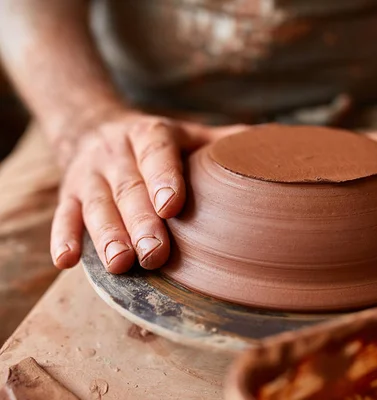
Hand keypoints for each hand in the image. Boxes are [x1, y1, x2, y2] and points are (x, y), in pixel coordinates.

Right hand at [50, 107, 246, 272]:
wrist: (94, 126)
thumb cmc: (155, 141)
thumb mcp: (187, 133)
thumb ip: (223, 141)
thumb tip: (275, 144)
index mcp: (150, 134)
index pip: (156, 153)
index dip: (163, 178)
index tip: (172, 206)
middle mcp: (116, 152)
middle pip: (128, 189)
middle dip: (140, 222)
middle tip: (154, 253)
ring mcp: (89, 175)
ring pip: (96, 206)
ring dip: (107, 236)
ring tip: (121, 264)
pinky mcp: (69, 195)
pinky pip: (64, 215)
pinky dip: (63, 237)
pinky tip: (67, 261)